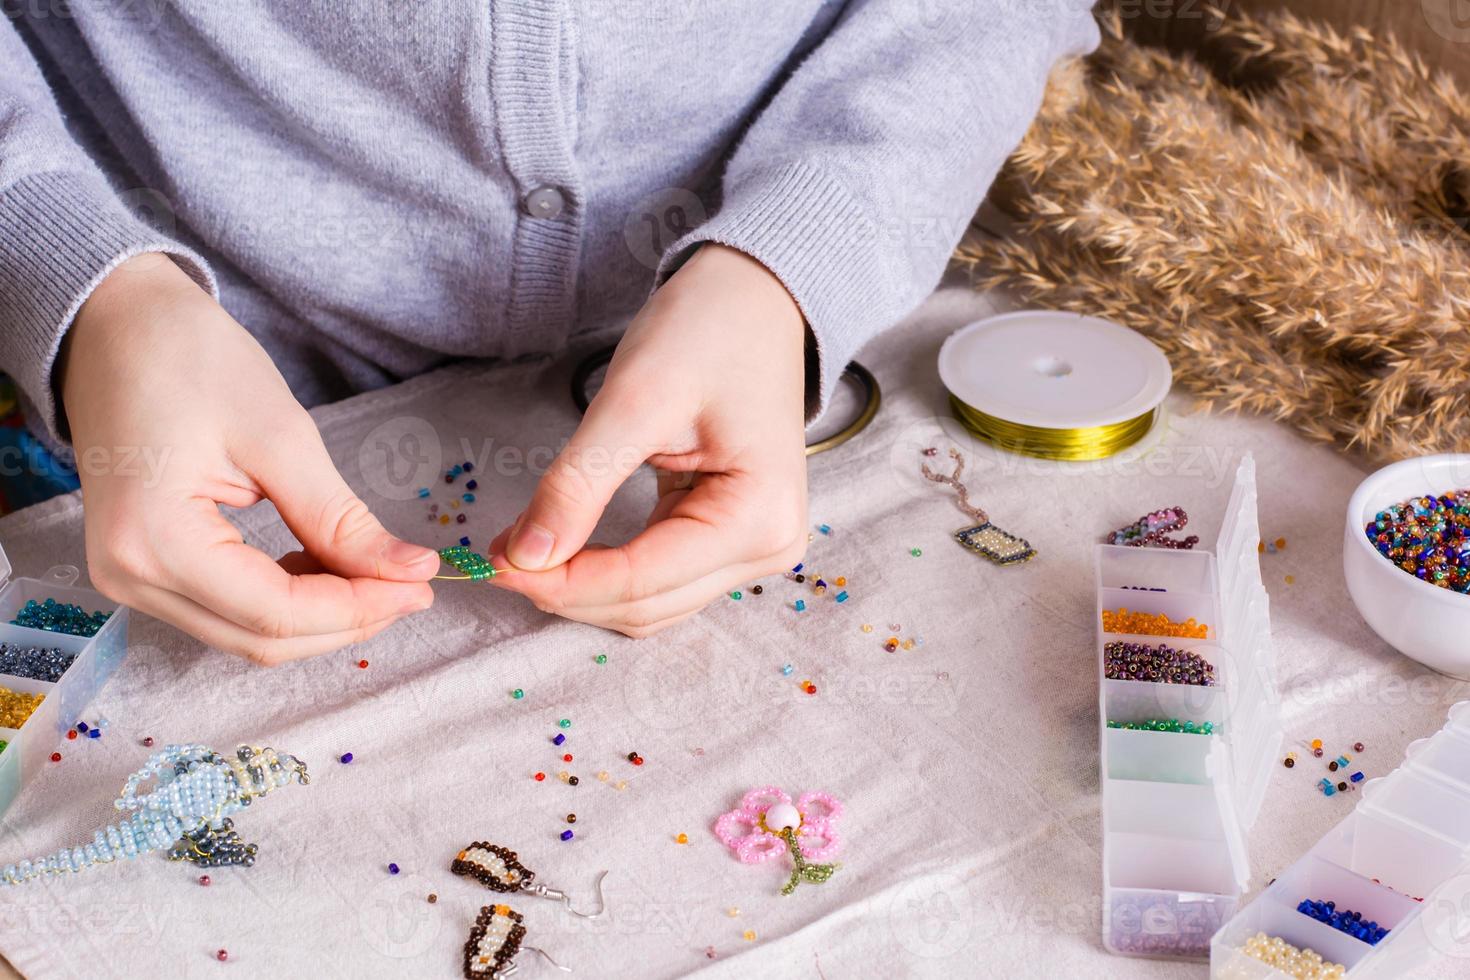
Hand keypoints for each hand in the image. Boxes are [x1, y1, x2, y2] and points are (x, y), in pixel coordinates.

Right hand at [60, 253, 437, 663]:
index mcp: (154, 541)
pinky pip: (226, 609)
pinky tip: (326, 565)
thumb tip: (409, 570)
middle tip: (413, 584)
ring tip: (378, 572)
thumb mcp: (280, 435)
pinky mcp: (143, 568)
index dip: (359, 608)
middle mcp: (130, 576)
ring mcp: (129, 578)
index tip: (423, 586)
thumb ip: (339, 519)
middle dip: (347, 619)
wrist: (115, 325)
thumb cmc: (187, 360)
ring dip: (320, 616)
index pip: (275, 612)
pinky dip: (285, 599)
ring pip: (246, 633)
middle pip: (261, 638)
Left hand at [487, 244, 807, 635]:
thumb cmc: (709, 331)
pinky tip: (561, 546)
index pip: (641, 580)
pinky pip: (658, 578)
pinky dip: (605, 571)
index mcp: (757, 518)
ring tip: (520, 550)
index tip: (489, 564)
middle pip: (646, 605)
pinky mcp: (729, 537)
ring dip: (582, 588)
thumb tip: (526, 557)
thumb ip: (578, 484)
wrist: (754, 299)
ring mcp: (752, 547)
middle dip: (566, 588)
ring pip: (649, 603)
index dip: (560, 581)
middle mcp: (766, 548)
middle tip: (494, 556)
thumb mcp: (635, 401)